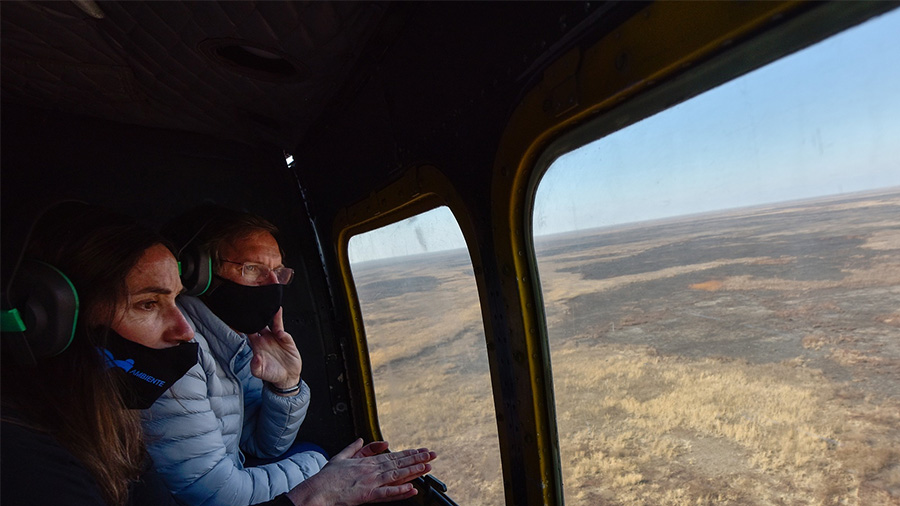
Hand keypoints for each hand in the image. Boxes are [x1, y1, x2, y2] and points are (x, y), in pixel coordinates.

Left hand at [247, 308, 301, 389]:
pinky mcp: (287, 341)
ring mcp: (277, 338)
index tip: (246, 319)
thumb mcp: (259, 372)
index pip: (250, 331)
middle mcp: (266, 339)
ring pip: (275, 324)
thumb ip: (255, 366)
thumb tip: (255, 357)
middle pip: (262, 324)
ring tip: (275, 310)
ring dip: (275, 317)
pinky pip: (285, 334)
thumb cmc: (271, 374)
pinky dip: (283, 333)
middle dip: (261, 316)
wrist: (286, 377)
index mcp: (256, 345)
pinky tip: (281, 333)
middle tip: (259, 309)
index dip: (247, 325)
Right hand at [285, 439, 436, 505]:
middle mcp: (372, 470)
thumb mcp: (340, 456)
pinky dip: (400, 491)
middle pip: (398, 463)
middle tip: (432, 454)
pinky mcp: (368, 494)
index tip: (421, 450)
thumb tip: (361, 439)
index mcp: (366, 462)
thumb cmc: (327, 478)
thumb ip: (354, 448)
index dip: (408, 453)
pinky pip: (387, 493)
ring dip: (414, 471)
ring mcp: (371, 482)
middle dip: (417, 459)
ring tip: (428, 467)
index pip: (392, 456)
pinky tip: (412, 488)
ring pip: (397, 475)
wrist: (317, 490)